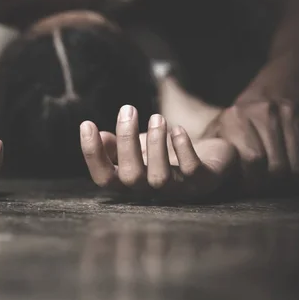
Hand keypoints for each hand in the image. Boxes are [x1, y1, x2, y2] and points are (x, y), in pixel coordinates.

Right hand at [80, 106, 237, 200]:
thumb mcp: (139, 147)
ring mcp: (178, 189)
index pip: (104, 178)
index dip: (92, 155)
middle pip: (131, 177)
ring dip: (155, 144)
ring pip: (159, 178)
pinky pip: (192, 170)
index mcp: (131, 182)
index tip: (87, 124)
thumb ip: (117, 145)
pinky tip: (178, 130)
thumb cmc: (168, 155)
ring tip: (157, 118)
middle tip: (128, 109)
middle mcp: (151, 190)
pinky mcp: (203, 181)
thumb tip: (96, 134)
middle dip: (127, 141)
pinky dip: (183, 148)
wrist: (211, 160)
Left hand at [202, 101, 298, 191]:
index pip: (252, 158)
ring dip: (288, 181)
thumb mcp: (214, 135)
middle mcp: (264, 113)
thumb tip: (199, 178)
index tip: (247, 187)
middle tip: (261, 188)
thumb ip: (207, 154)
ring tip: (274, 182)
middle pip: (276, 166)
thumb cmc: (231, 127)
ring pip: (297, 166)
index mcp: (235, 117)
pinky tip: (289, 172)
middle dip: (269, 183)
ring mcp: (289, 115)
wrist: (263, 100)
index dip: (251, 180)